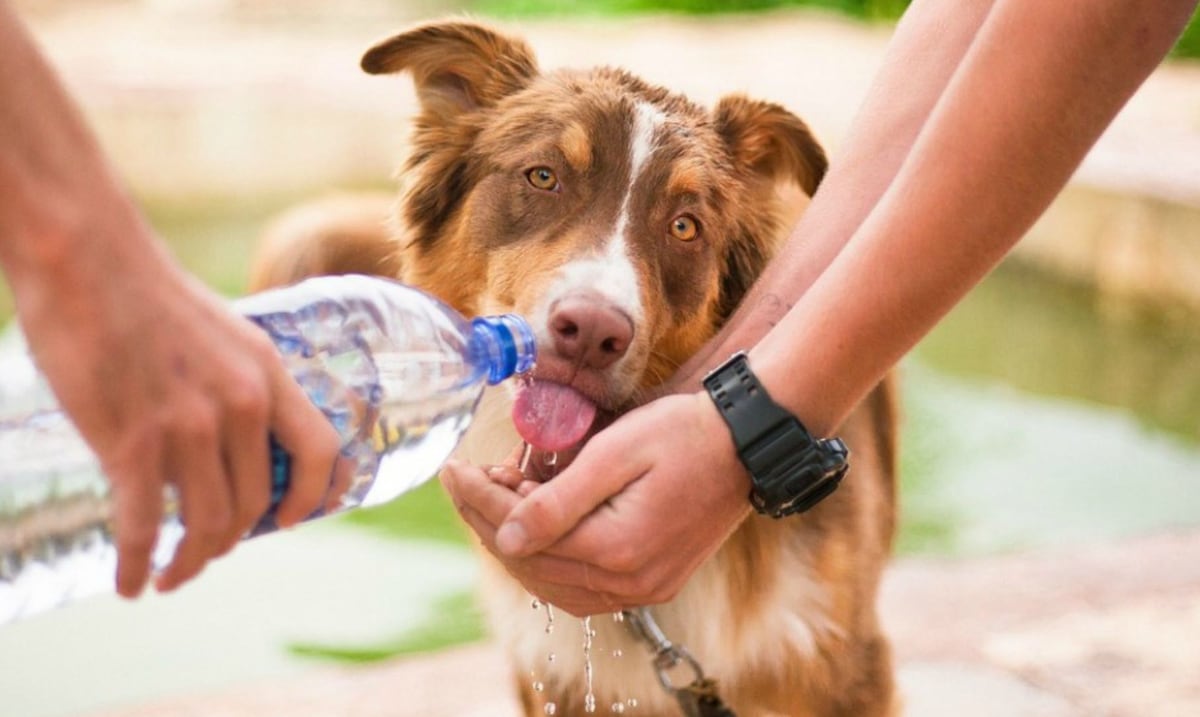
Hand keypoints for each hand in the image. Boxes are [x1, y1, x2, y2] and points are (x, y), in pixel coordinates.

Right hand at [14, 231, 340, 597]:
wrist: (87, 259)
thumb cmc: (148, 294)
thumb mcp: (225, 333)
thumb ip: (239, 383)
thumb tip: (237, 436)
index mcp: (267, 374)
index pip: (319, 451)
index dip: (313, 496)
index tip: (290, 521)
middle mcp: (240, 404)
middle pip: (255, 503)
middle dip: (231, 540)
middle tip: (205, 552)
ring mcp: (189, 426)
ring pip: (206, 523)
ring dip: (190, 562)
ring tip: (170, 575)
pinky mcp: (131, 442)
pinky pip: (144, 527)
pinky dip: (138, 565)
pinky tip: (129, 583)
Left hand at [441, 392, 750, 616]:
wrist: (746, 443)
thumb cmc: (683, 434)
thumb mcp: (616, 453)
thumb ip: (558, 501)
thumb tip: (505, 537)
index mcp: (617, 549)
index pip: (523, 535)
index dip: (480, 501)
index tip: (453, 469)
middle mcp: (630, 582)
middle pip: (533, 564)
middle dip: (489, 520)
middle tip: (468, 479)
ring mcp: (644, 589)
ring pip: (553, 583)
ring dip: (516, 543)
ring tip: (498, 496)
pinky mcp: (653, 582)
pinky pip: (582, 587)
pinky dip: (549, 560)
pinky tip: (535, 527)